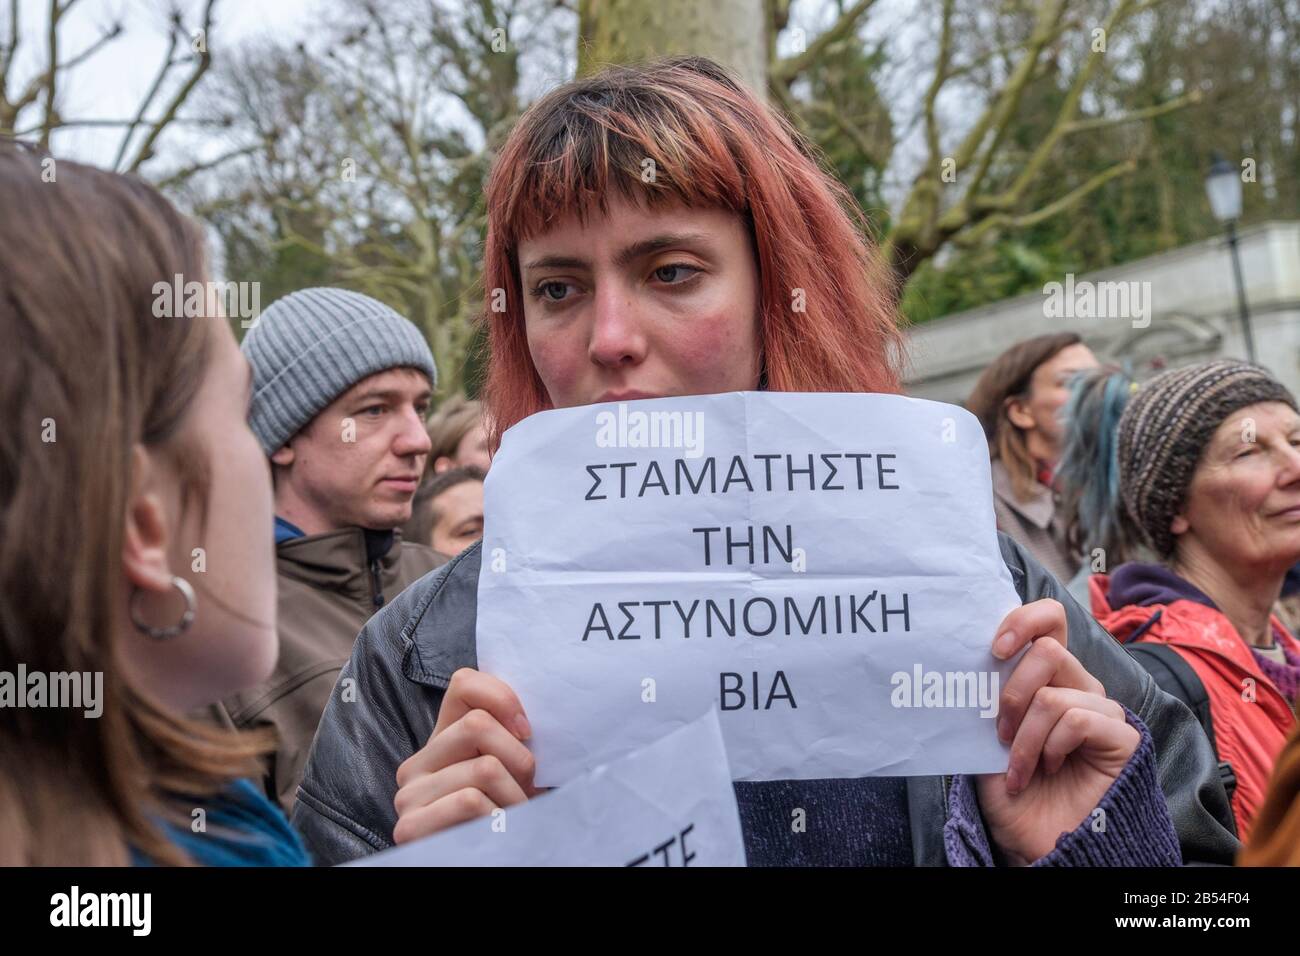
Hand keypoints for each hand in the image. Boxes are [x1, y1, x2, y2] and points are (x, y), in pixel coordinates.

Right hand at [392, 667, 539, 843]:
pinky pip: (470, 801)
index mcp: (440, 742)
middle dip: (518, 757)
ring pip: (483, 768)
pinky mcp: (410, 826)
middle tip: (526, 786)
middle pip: (478, 724)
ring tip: (515, 814)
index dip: (503, 698)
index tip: (527, 732)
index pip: (464, 683)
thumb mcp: (510, 773)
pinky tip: (498, 831)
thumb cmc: (503, 819)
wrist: (483, 861)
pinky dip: (499, 816)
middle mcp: (417, 763)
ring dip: (515, 796)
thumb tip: (526, 717)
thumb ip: (509, 739)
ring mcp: (409, 795)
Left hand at [976, 599, 1139, 864]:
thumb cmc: (1013, 793)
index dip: (1022, 619)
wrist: (1040, 844)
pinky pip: (1078, 718)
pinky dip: (1050, 746)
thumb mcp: (986, 741)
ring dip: (1025, 736)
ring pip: (1055, 694)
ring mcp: (1100, 710)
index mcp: (1046, 678)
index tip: (992, 647)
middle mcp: (1077, 686)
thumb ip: (987, 701)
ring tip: (1018, 767)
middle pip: (1048, 649)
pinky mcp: (1121, 736)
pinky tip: (1047, 769)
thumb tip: (967, 664)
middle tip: (998, 731)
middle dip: (1012, 691)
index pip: (1048, 621)